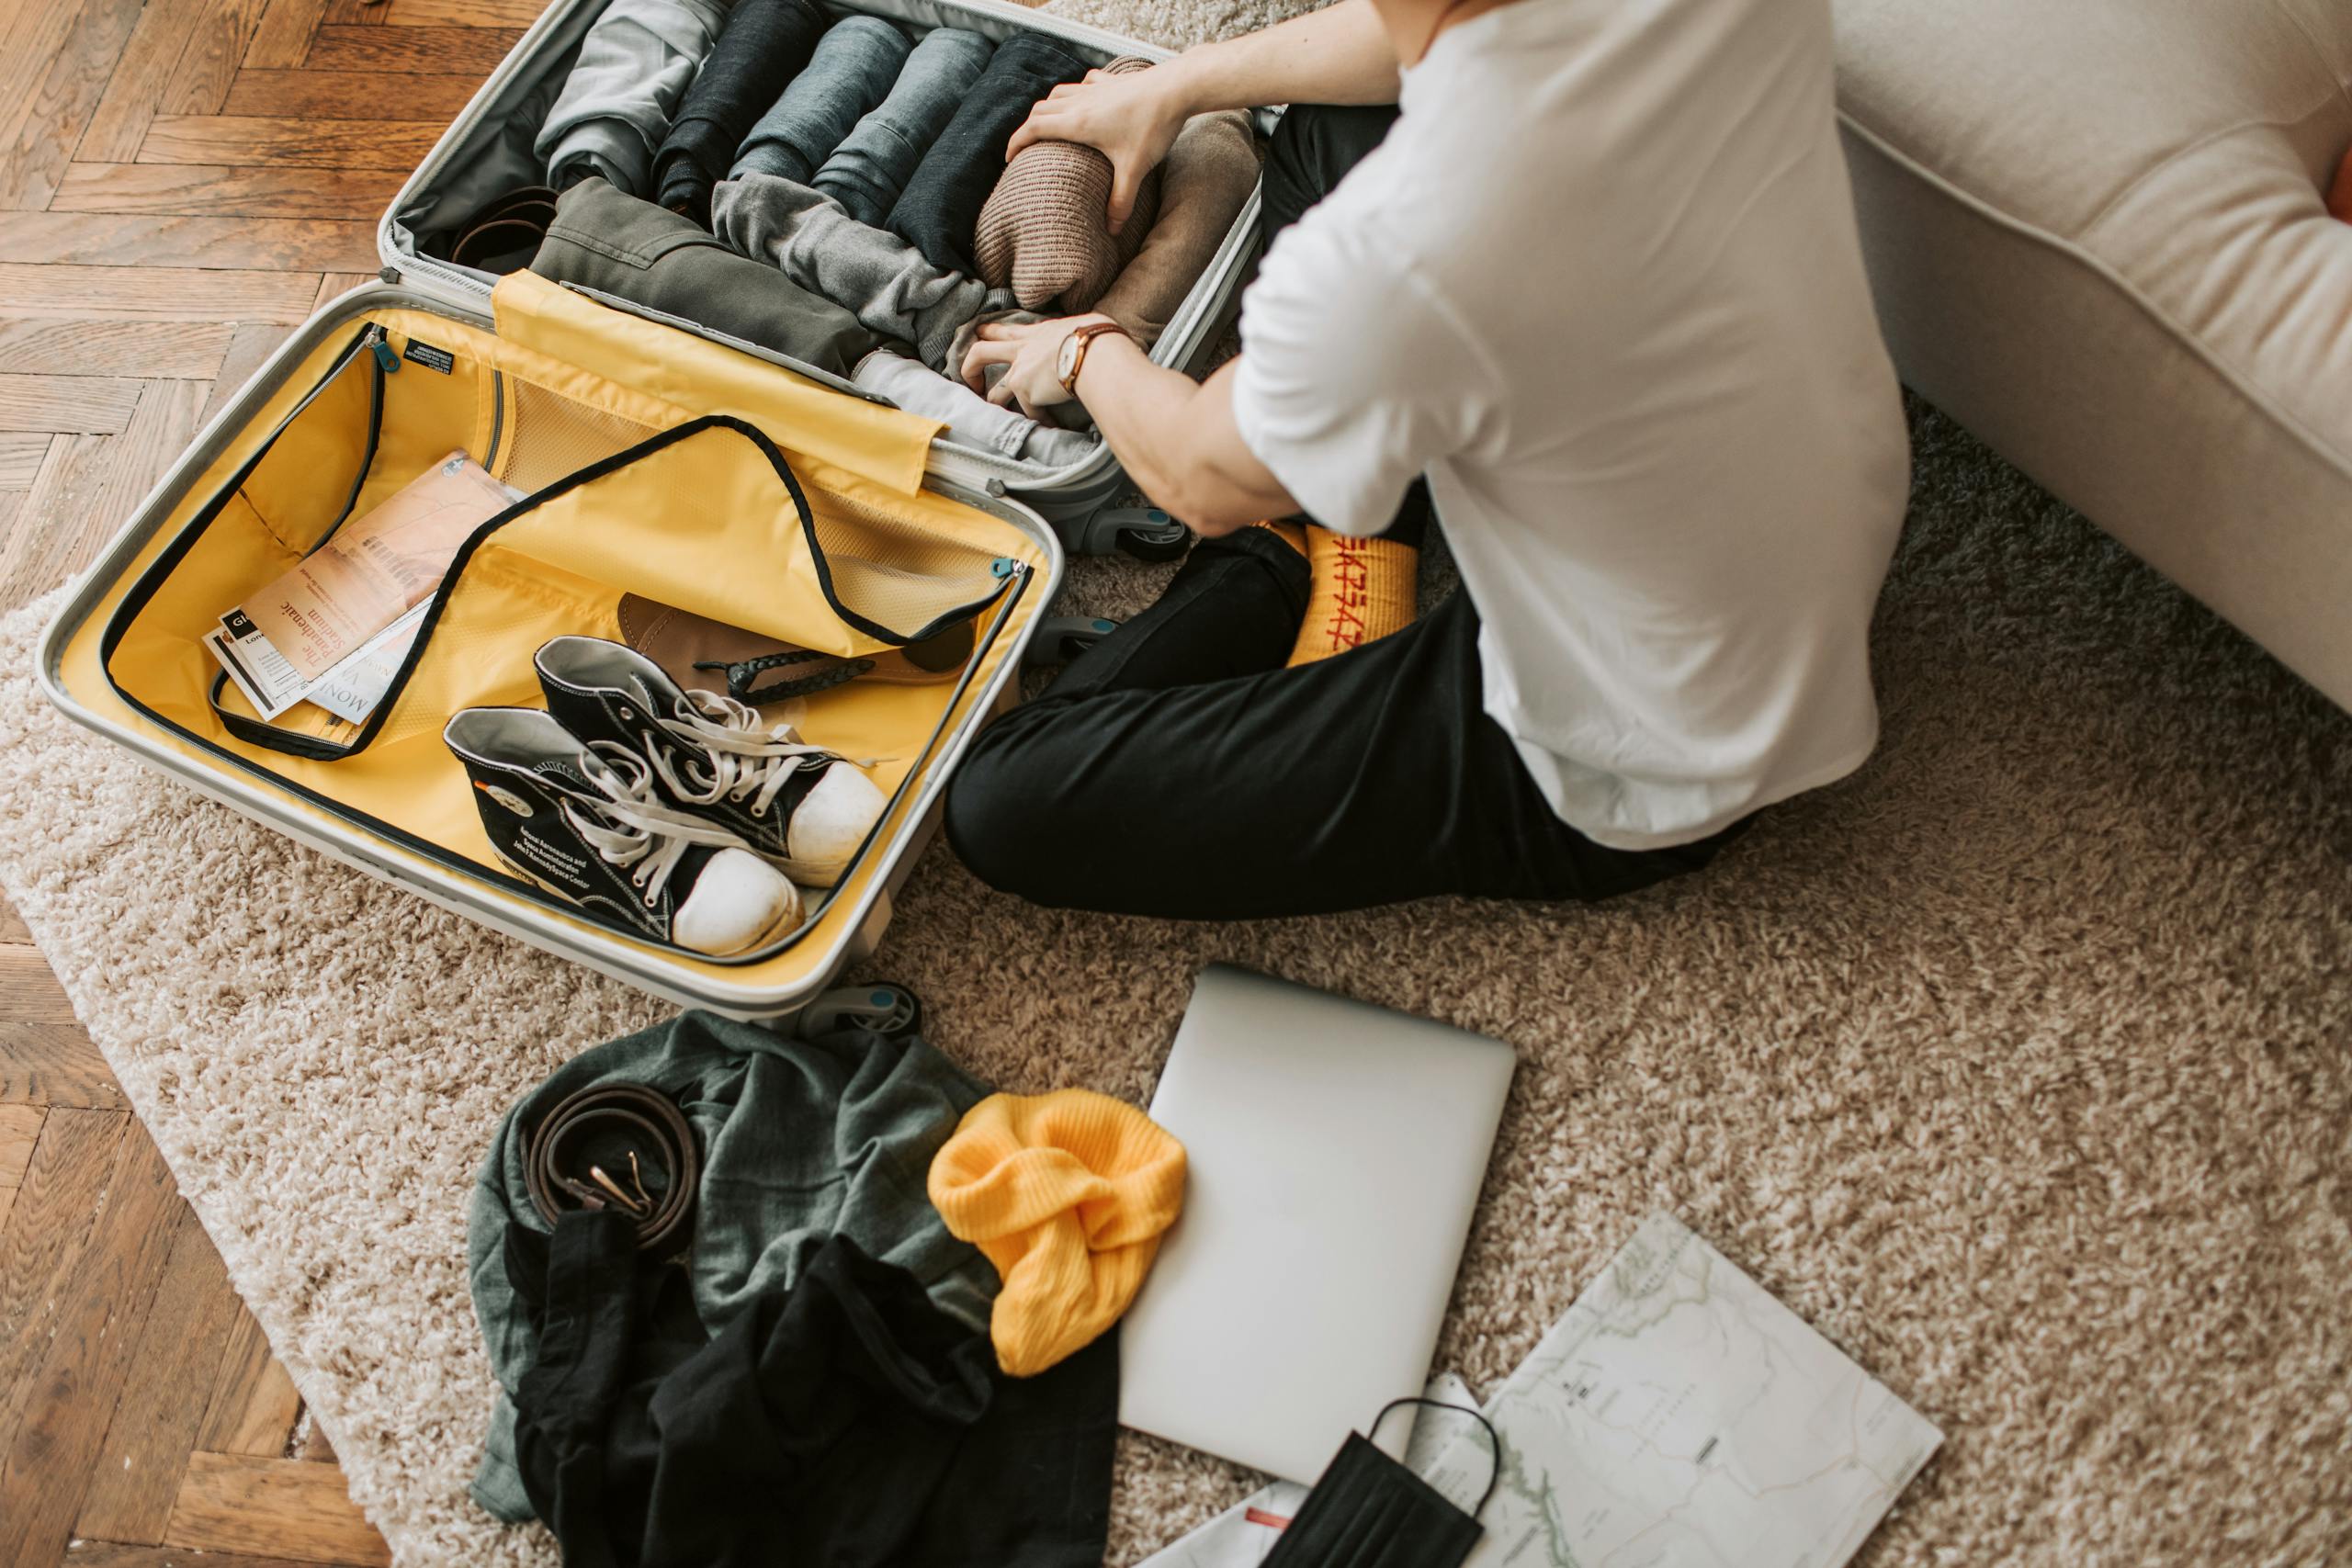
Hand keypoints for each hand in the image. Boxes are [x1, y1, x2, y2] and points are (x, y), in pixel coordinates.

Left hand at [960, 315, 1111, 416]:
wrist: (1093, 353)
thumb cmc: (1095, 336)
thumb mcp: (1081, 325)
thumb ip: (1071, 333)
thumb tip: (1085, 335)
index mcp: (1035, 333)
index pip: (1006, 330)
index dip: (989, 331)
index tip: (979, 334)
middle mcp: (1022, 351)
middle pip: (980, 353)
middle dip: (970, 367)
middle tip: (972, 381)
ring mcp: (1020, 372)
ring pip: (995, 393)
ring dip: (996, 405)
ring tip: (1000, 415)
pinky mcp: (1026, 393)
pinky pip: (1030, 413)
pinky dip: (1042, 421)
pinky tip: (1052, 426)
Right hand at [1005, 65, 1188, 234]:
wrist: (1176, 89)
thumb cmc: (1153, 127)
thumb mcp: (1135, 170)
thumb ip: (1121, 202)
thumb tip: (1112, 232)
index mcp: (1077, 122)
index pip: (1033, 128)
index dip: (1016, 142)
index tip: (1009, 157)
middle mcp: (1080, 102)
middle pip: (1040, 110)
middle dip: (1028, 128)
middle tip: (1027, 146)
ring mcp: (1095, 89)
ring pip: (1058, 93)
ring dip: (1048, 108)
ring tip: (1049, 125)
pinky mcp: (1112, 81)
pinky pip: (1083, 84)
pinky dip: (1075, 92)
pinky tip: (1084, 99)